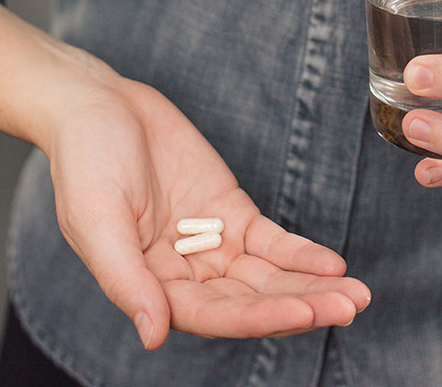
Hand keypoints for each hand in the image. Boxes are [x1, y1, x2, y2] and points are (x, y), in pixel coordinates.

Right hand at [48, 71, 370, 348]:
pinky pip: (271, 239)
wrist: (100, 105)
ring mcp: (212, 242)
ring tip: (355, 294)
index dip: (259, 318)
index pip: (214, 316)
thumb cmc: (85, 162)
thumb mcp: (97, 221)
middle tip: (349, 307)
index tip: (305, 313)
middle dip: (301, 306)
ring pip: (268, 275)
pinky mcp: (229, 209)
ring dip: (311, 286)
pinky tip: (331, 263)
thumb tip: (153, 335)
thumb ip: (127, 281)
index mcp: (151, 286)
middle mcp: (186, 273)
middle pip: (251, 301)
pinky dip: (301, 252)